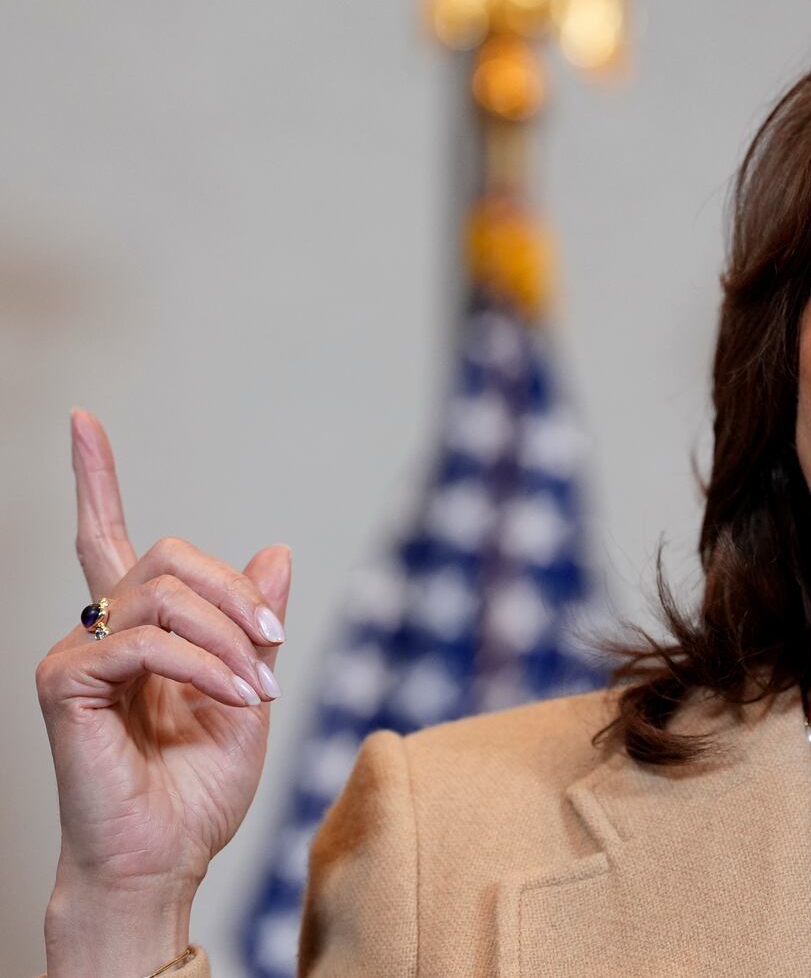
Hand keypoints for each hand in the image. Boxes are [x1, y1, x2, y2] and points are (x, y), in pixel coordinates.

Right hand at [36, 409, 291, 973]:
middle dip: (236, 593)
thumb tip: (274, 548)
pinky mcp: (68, 686)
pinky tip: (236, 700)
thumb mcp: (250, 694)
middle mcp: (98, 631)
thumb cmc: (199, 789)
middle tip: (274, 641)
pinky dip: (205, 665)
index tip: (81, 419)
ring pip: (163, 593)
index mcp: (140, 629)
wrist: (168, 859)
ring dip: (229, 637)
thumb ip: (256, 626)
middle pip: (168, 556)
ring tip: (256, 692)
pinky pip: (145, 642)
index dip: (92, 477)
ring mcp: (76, 656)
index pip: (106, 537)